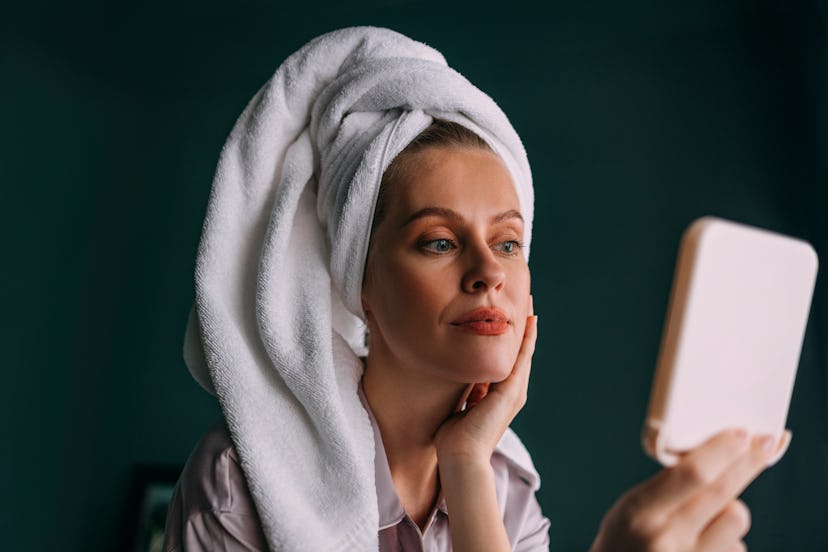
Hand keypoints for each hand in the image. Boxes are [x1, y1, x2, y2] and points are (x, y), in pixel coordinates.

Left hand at [434, 295, 536, 465]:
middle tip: (525, 300)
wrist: (460, 456)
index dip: (511, 339)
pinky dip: (527, 338)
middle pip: (521, 352)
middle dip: (522, 327)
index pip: (509, 361)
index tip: (510, 318)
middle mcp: (512, 392)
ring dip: (528, 326)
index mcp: (500, 396)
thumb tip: (467, 381)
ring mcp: (514, 392)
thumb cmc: (455, 438)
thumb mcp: (463, 406)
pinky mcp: (511, 391)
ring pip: (524, 351)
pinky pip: (522, 358)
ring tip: (529, 303)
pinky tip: (530, 320)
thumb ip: (469, 393)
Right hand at [590, 429, 780, 551]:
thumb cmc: (621, 543)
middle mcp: (666, 539)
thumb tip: (713, 459)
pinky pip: (737, 548)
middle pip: (724, 494)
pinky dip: (727, 542)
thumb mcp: (629, 507)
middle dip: (748, 463)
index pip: (692, 474)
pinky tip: (704, 546)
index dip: (722, 451)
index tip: (741, 433)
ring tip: (707, 518)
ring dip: (730, 511)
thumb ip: (665, 488)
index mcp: (641, 513)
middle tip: (765, 442)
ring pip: (736, 519)